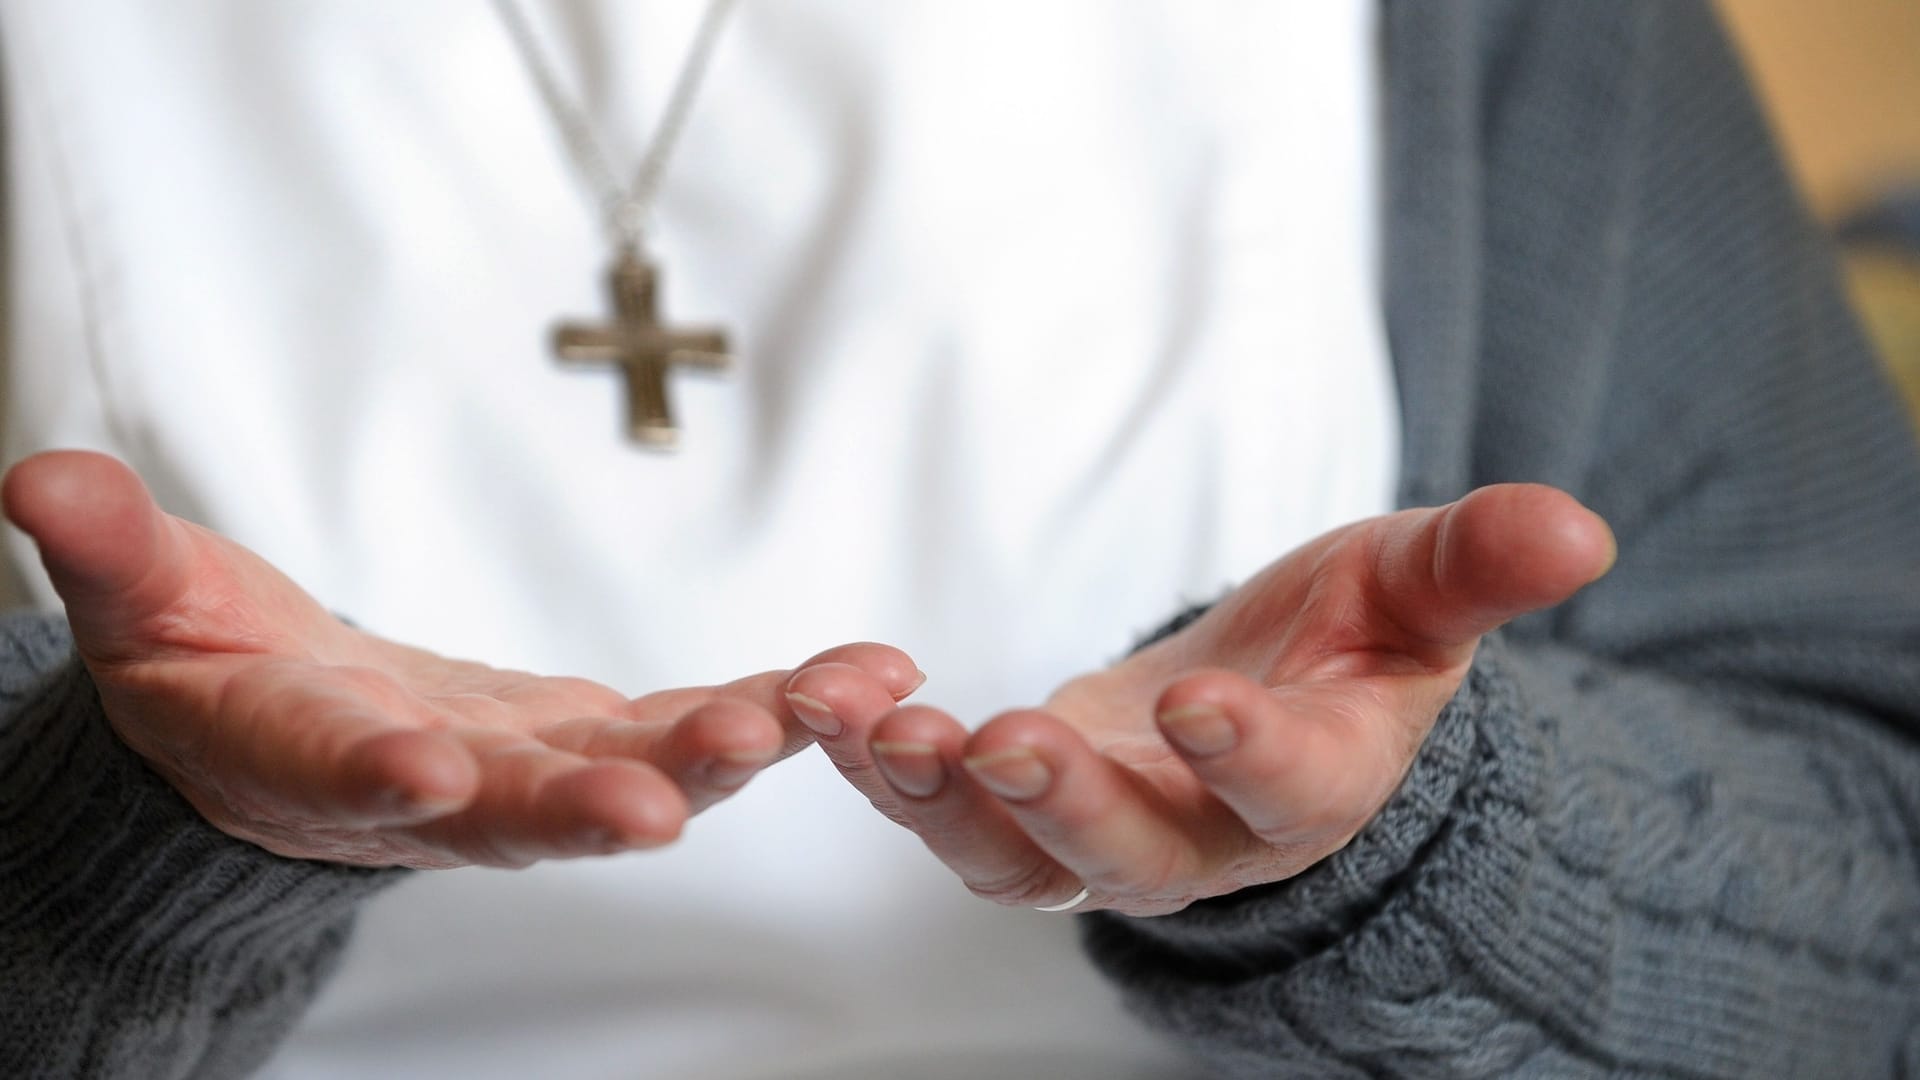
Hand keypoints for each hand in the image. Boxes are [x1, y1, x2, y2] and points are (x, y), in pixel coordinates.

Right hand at [2, 451, 920, 868]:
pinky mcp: (598, 741)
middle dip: (595, 798)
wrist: (290, 734)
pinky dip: (779, 707)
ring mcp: (531, 775)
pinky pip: (697, 726)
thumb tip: (35, 473)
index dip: (371, 771)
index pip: (333, 770)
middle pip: (518, 805)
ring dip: (734, 747)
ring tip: (829, 708)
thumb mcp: (144, 606)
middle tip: (672, 793)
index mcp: (311, 757)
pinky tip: (867, 679)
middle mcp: (439, 792)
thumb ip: (109, 551)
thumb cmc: (212, 672)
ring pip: (640, 772)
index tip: (419, 770)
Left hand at [785, 484, 1612, 914]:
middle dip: (1069, 809)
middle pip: (1133, 857)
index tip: (1200, 703)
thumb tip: (1582, 526)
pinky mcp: (1017, 813)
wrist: (1253, 696)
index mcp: (1314, 781)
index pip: (1290, 785)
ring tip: (875, 723)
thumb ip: (1478, 563)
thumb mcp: (1413, 587)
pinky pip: (942, 813)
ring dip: (934, 798)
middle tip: (1008, 745)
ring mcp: (1099, 836)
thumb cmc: (1343, 643)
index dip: (1249, 752)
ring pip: (1012, 858)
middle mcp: (1202, 836)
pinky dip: (883, 766)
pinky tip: (833, 698)